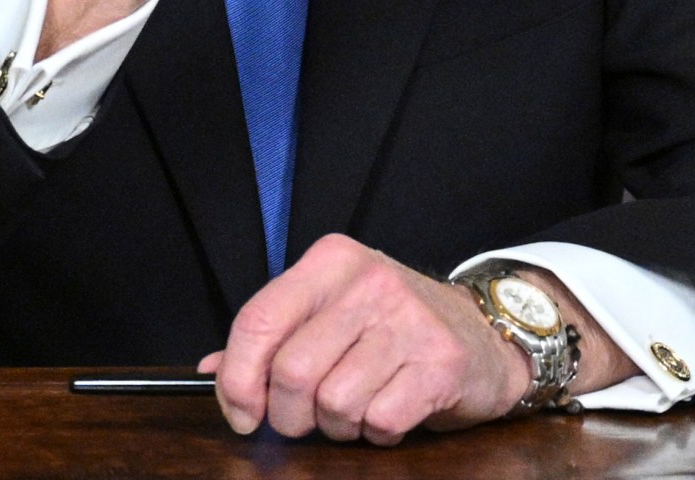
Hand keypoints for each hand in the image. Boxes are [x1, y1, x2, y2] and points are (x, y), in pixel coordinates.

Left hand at [198, 235, 524, 444]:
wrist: (484, 333)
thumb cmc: (393, 326)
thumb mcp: (331, 312)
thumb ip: (272, 336)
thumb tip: (210, 369)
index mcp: (330, 262)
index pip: (257, 322)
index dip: (237, 380)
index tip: (240, 413)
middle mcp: (368, 282)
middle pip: (291, 373)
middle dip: (289, 415)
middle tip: (305, 419)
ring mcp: (408, 321)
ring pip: (333, 403)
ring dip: (337, 425)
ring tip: (357, 407)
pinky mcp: (440, 363)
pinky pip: (378, 421)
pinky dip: (376, 432)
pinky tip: (390, 411)